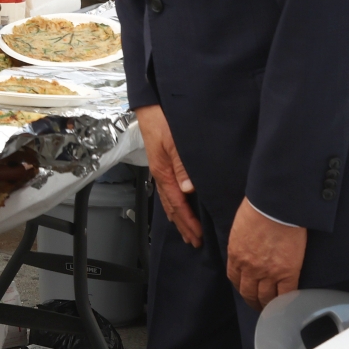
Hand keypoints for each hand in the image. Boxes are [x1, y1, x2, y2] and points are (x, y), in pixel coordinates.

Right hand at [136, 104, 202, 247]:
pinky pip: (167, 191)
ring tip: (185, 231)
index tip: (198, 236)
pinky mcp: (161, 164)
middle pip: (172, 207)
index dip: (188, 221)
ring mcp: (160, 170)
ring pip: (168, 201)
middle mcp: (160, 174)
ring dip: (177, 218)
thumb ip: (182, 166)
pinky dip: (172, 205)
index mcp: (163, 172)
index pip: (178, 204)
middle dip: (183, 225)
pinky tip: (175, 207)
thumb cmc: (162, 121)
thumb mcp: (175, 142)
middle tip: (194, 242)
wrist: (149, 107)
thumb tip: (188, 190)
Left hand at [227, 198, 306, 308]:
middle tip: (258, 305)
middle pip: (249, 293)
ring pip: (267, 298)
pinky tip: (288, 304)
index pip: (234, 278)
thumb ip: (240, 244)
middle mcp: (249, 268)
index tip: (246, 289)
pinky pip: (286, 294)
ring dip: (269, 306)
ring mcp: (269, 273)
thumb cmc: (257, 210)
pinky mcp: (288, 273)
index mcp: (236, 255)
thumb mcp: (239, 229)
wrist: (276, 208)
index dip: (241, 286)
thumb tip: (245, 251)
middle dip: (252, 301)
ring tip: (273, 309)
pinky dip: (287, 302)